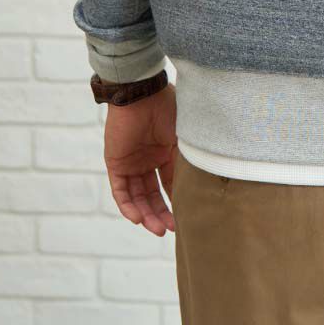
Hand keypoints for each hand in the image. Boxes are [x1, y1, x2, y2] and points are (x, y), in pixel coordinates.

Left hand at [103, 80, 177, 235]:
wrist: (142, 93)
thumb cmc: (169, 109)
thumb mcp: (185, 137)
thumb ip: (190, 159)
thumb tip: (207, 183)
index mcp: (167, 152)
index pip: (171, 183)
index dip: (178, 202)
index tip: (188, 220)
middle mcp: (149, 160)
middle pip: (154, 195)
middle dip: (161, 214)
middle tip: (170, 231)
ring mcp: (132, 162)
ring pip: (138, 196)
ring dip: (146, 214)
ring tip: (156, 229)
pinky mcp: (116, 163)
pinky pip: (121, 190)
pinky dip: (128, 205)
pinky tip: (137, 218)